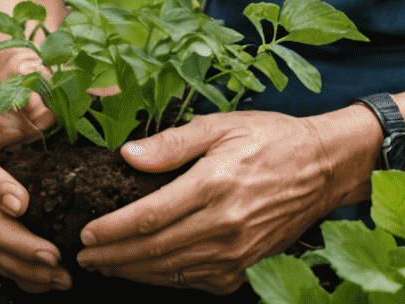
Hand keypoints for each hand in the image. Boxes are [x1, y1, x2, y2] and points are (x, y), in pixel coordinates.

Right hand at [0, 82, 71, 292]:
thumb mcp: (31, 85)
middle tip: (53, 254)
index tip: (22, 203)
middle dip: (19, 242)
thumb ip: (36, 93)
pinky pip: (5, 256)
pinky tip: (51, 281)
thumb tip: (42, 112)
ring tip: (61, 275)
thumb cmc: (31, 92)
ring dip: (25, 267)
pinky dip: (26, 274)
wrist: (24, 101)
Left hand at [75, 109, 360, 294]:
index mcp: (213, 185)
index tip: (86, 232)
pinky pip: (196, 280)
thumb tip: (127, 155)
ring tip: (107, 264)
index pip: (148, 216)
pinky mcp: (245, 268)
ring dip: (134, 271)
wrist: (321, 168)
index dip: (112, 228)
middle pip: (154, 250)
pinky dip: (166, 279)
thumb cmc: (269, 138)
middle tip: (83, 256)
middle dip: (113, 256)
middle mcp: (224, 225)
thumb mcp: (221, 125)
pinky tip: (148, 270)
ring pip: (171, 271)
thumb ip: (172, 143)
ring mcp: (236, 253)